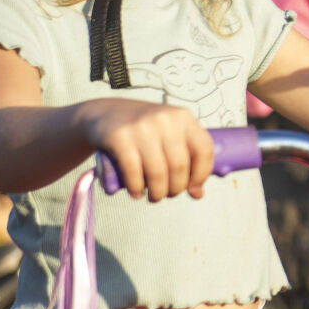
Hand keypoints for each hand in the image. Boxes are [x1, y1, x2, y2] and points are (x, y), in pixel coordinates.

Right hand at [75, 99, 214, 200]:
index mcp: (183, 118)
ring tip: (154, 196)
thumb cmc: (143, 130)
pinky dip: (136, 188)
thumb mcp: (169, 135)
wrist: (105, 112)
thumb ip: (186, 160)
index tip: (193, 188)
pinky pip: (133, 172)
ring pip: (158, 173)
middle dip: (176, 188)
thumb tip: (197, 193)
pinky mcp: (119, 137)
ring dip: (158, 193)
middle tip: (168, 193)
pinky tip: (136, 192)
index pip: (204, 150)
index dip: (201, 175)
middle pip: (179, 166)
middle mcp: (165, 119)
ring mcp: (141, 127)